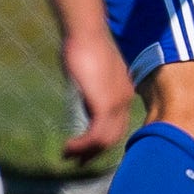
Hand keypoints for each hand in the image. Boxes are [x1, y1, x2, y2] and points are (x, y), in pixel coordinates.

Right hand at [61, 29, 132, 163]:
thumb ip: (89, 87)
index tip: (86, 147)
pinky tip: (69, 147)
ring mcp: (117, 104)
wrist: (86, 32)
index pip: (117, 123)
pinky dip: (82, 146)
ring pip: (105, 140)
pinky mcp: (104, 106)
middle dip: (95, 152)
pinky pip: (95, 135)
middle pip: (114, 135)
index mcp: (123, 91)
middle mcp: (125, 100)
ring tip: (68, 155)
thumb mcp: (90, 71)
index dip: (102, 139)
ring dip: (85, 151)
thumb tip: (82, 97)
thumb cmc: (83, 44)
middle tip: (77, 161)